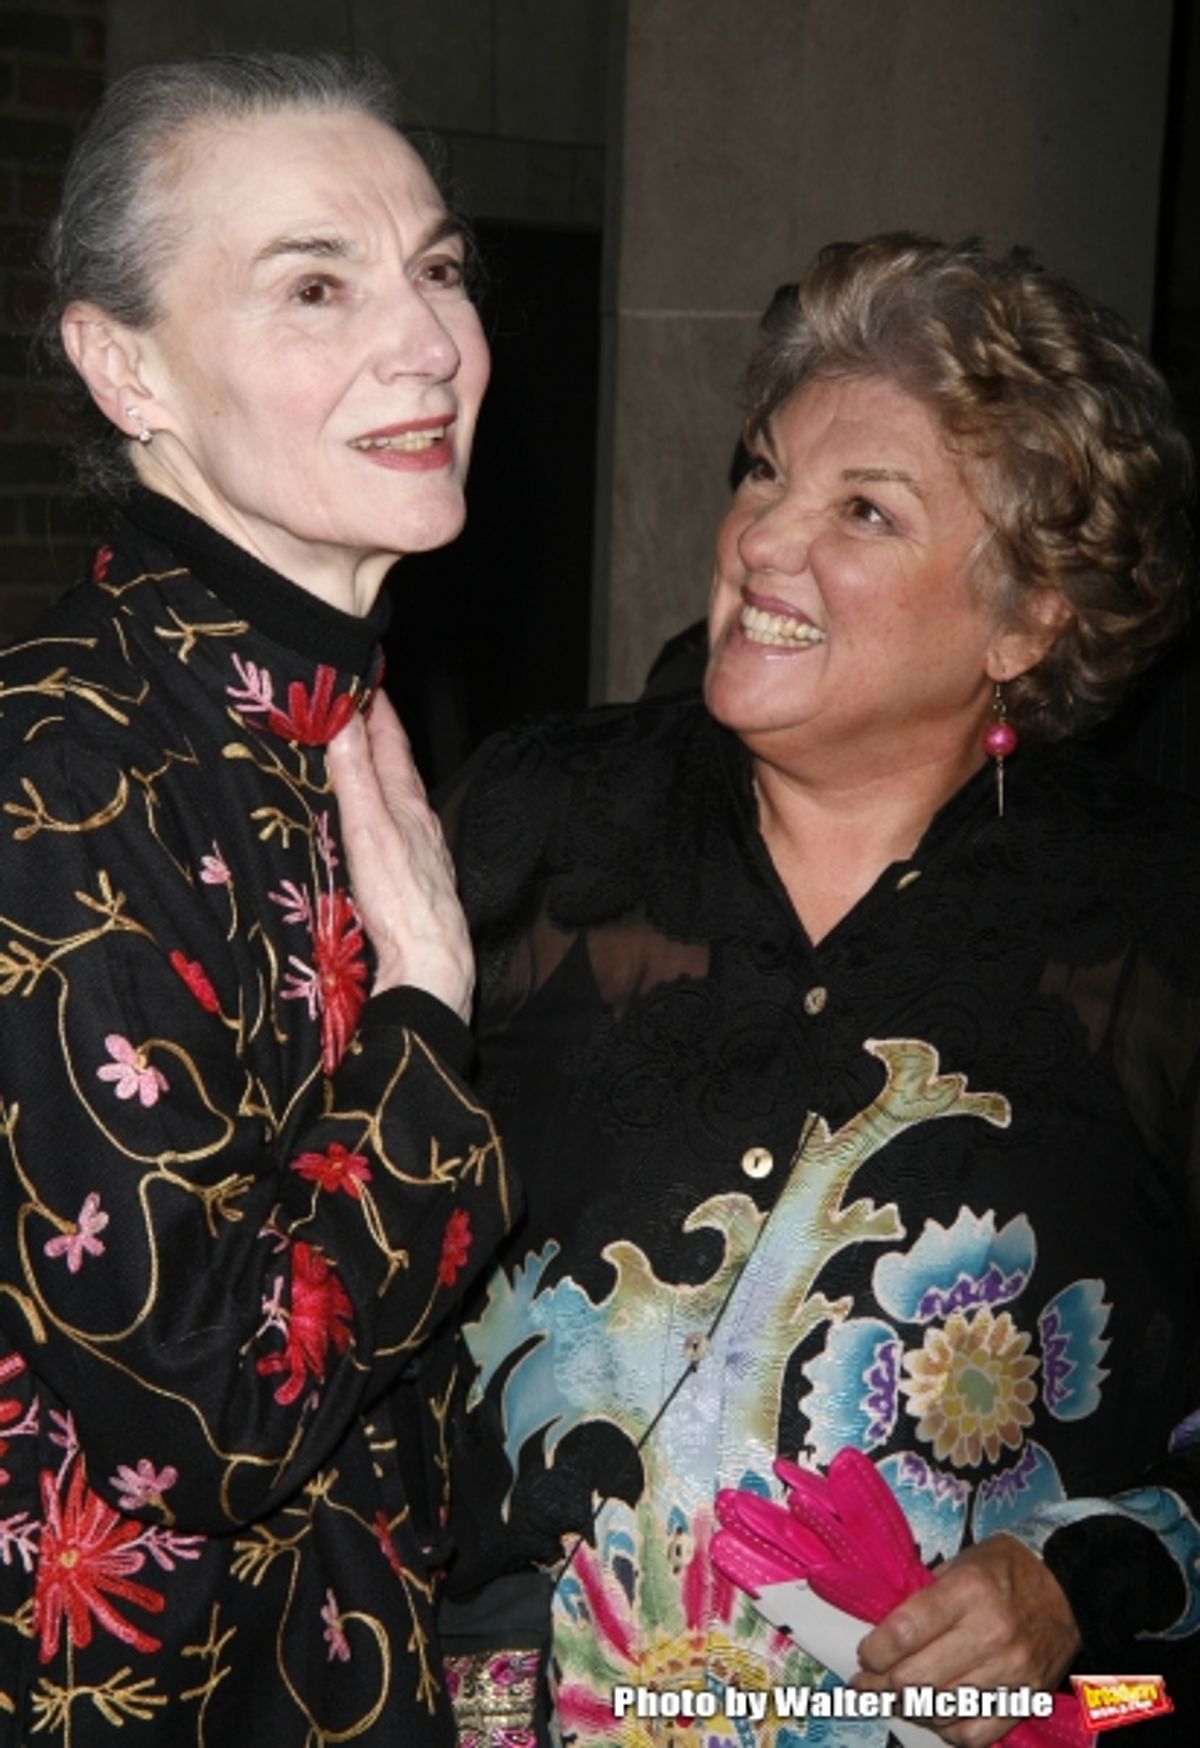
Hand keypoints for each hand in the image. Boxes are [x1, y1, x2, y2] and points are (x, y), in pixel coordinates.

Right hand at [326, 693, 473, 1021]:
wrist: (430, 966)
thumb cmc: (403, 900)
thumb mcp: (370, 830)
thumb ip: (355, 776)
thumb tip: (342, 716)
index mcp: (408, 801)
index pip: (390, 738)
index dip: (376, 702)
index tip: (361, 668)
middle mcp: (418, 820)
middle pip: (392, 764)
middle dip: (370, 730)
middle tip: (347, 698)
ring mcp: (417, 848)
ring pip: (392, 795)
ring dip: (372, 769)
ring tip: (349, 748)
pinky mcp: (411, 876)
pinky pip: (390, 825)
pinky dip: (375, 806)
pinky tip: (365, 817)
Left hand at [852, 1534, 1080, 1746]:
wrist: (1068, 1588)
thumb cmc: (1005, 1569)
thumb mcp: (961, 1561)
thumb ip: (923, 1595)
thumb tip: (882, 1632)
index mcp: (969, 1591)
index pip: (905, 1632)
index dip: (875, 1650)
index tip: (865, 1654)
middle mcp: (990, 1633)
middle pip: (917, 1678)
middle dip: (880, 1685)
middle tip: (867, 1682)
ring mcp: (1011, 1671)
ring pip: (941, 1710)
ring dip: (907, 1708)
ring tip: (893, 1698)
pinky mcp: (1025, 1698)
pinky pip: (974, 1733)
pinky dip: (946, 1730)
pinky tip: (932, 1715)